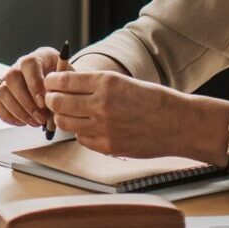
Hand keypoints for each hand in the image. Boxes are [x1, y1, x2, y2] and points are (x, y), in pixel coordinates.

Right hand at [0, 47, 70, 128]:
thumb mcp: (70, 80)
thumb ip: (65, 88)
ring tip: (36, 122)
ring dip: (19, 111)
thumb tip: (58, 103)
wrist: (56, 84)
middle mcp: (19, 65)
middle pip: (12, 77)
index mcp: (38, 57)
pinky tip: (24, 122)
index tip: (43, 102)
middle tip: (41, 119)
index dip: (34, 84)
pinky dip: (9, 116)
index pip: (29, 64)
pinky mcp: (2, 93)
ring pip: (2, 92)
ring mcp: (7, 79)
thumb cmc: (64, 82)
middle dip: (26, 102)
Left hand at [41, 70, 221, 160]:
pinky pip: (81, 139)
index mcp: (106, 82)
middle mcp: (101, 103)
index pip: (63, 81)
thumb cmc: (152, 100)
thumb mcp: (123, 82)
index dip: (52, 82)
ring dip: (64, 117)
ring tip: (70, 114)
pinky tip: (91, 127)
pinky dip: (81, 133)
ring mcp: (103, 127)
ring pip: (65, 123)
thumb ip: (95, 84)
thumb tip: (66, 84)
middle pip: (58, 103)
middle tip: (53, 99)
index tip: (51, 83)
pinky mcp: (107, 146)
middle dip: (52, 100)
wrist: (177, 123)